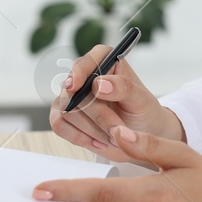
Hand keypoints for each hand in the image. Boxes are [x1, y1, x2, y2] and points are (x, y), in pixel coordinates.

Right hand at [50, 44, 185, 160]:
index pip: (85, 62)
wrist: (140, 134)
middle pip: (74, 92)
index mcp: (104, 59)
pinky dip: (79, 137)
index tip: (75, 86)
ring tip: (113, 137)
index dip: (78, 73)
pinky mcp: (63, 115)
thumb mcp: (141, 100)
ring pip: (67, 110)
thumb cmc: (142, 111)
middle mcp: (84, 74)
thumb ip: (124, 88)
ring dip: (91, 129)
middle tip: (117, 130)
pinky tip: (99, 142)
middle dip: (97, 115)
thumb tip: (99, 84)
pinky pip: (58, 125)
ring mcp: (70, 95)